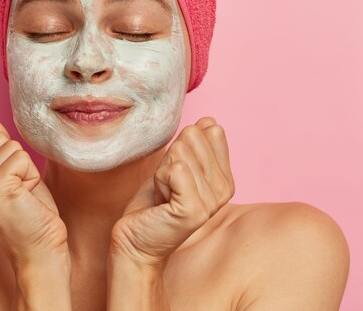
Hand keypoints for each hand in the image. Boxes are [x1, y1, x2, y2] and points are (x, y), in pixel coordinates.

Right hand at [0, 112, 68, 266]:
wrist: (41, 253)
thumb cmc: (30, 216)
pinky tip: (26, 201)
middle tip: (20, 196)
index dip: (11, 161)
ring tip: (23, 200)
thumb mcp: (10, 174)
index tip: (12, 190)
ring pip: (12, 148)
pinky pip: (21, 159)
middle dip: (19, 164)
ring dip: (27, 173)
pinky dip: (31, 178)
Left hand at [110, 117, 234, 267]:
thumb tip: (210, 122)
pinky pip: (175, 169)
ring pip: (180, 153)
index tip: (176, 176)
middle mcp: (225, 190)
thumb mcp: (177, 167)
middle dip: (170, 160)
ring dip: (162, 172)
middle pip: (192, 139)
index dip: (181, 149)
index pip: (208, 131)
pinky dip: (159, 180)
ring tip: (164, 195)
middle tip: (168, 187)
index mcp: (226, 178)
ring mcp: (211, 201)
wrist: (137, 240)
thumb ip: (196, 145)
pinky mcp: (194, 209)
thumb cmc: (154, 205)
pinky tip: (161, 201)